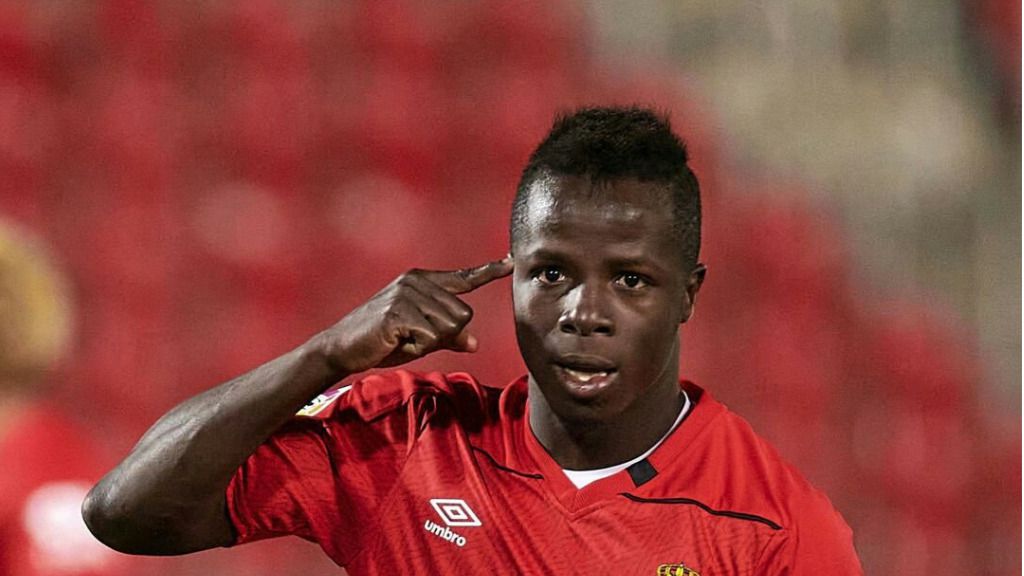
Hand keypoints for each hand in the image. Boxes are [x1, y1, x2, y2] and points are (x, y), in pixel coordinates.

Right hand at [312, 257, 512, 375]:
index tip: (512, 260)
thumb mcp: (421, 337)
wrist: (341, 347)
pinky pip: (429, 337)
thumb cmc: (383, 341)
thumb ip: (448, 335)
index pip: (464, 277)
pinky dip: (416, 347)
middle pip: (463, 316)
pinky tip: (395, 341)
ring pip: (448, 328)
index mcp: (423, 281)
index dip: (490, 271)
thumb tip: (475, 342)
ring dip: (427, 343)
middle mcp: (417, 281)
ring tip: (401, 338)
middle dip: (443, 336)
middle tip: (411, 337)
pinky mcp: (397, 311)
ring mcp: (406, 294)